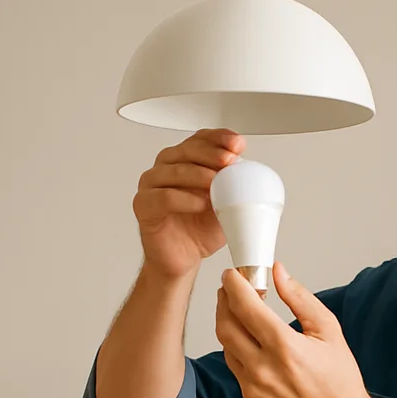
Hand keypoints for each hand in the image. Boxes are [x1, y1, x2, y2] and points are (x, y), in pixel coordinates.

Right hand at [133, 129, 244, 279]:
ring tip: (217, 183)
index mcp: (185, 162)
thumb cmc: (201, 231)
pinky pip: (162, 197)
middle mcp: (166, 168)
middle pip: (186, 151)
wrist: (184, 259)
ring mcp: (152, 185)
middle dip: (211, 154)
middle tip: (229, 161)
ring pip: (173, 171)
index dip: (218, 138)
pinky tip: (201, 203)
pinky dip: (184, 199)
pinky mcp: (144, 206)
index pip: (200, 140)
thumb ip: (235, 187)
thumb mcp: (227, 206)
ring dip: (198, 174)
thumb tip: (252, 172)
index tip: (237, 144)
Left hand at [215, 263, 376, 397]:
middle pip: (226, 324)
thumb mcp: (330, 331)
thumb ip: (301, 298)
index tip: (234, 273)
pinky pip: (233, 363)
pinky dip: (235, 343)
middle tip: (232, 286)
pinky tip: (248, 335)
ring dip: (227, 321)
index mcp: (285, 348)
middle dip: (224, 299)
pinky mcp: (250, 397)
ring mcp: (253, 385)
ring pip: (225, 344)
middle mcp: (263, 368)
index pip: (245, 306)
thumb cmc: (341, 382)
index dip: (234, 284)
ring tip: (241, 308)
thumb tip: (280, 274)